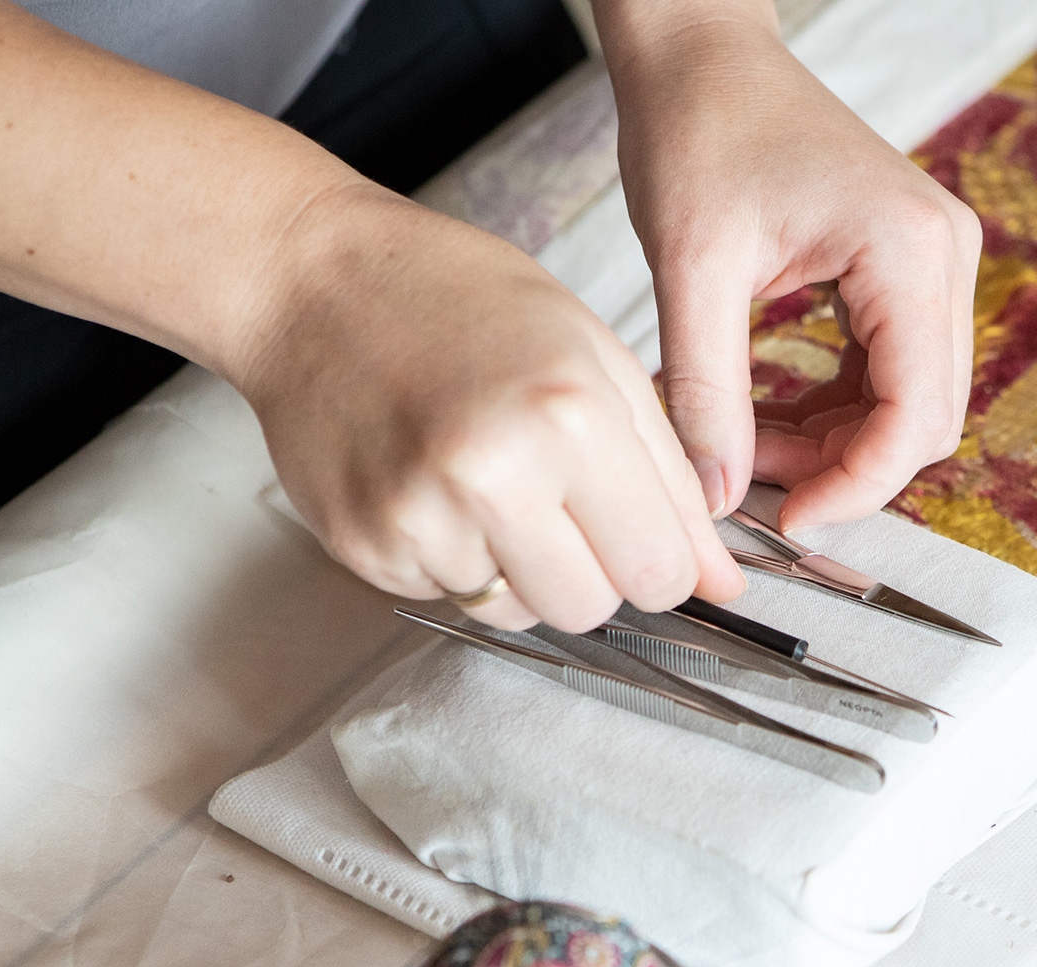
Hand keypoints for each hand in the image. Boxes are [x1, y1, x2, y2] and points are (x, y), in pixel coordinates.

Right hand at [239, 186, 745, 631]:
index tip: (643, 535)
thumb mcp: (595, 357)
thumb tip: (724, 586)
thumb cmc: (459, 301)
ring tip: (490, 482)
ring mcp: (421, 518)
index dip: (663, 562)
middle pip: (592, 609)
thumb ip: (669, 478)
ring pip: (520, 614)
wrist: (311, 281)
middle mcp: (493, 475)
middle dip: (595, 572)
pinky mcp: (366, 546)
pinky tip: (433, 484)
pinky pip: (448, 596)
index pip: (660, 571)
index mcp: (569, 416)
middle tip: (564, 503)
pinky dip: (455, 558)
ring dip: (522, 568)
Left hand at [602, 2, 981, 530]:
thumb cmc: (698, 128)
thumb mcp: (691, 269)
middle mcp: (944, 256)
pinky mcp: (905, 270)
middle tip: (752, 481)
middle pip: (927, 418)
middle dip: (845, 468)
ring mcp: (932, 262)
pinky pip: (889, 371)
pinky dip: (835, 408)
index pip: (917, 414)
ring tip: (745, 444)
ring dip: (837, 443)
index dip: (859, 485)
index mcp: (910, 251)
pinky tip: (766, 414)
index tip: (787, 518)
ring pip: (910, 403)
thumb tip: (716, 499)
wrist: (701, 54)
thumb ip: (707, 393)